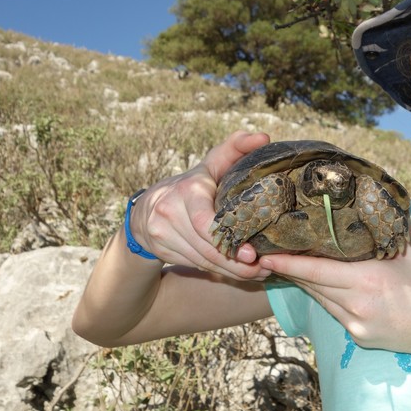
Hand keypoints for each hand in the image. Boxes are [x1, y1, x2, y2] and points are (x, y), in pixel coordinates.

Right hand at [128, 130, 272, 279]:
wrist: (146, 208)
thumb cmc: (192, 184)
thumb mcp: (212, 163)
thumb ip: (236, 148)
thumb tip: (264, 137)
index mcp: (187, 190)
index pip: (205, 221)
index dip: (228, 240)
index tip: (252, 254)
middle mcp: (170, 211)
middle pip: (208, 246)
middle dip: (237, 263)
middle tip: (263, 268)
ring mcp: (162, 232)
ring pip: (203, 260)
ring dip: (232, 271)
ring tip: (257, 273)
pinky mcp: (161, 249)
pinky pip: (195, 264)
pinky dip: (218, 270)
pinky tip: (237, 272)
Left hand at [259, 240, 410, 358]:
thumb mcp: (410, 251)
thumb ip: (387, 227)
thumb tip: (375, 196)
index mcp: (368, 278)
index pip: (316, 270)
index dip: (288, 263)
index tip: (266, 254)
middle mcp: (356, 302)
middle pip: (312, 284)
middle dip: (289, 270)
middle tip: (266, 254)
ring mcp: (354, 322)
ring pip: (319, 298)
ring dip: (303, 283)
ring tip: (285, 265)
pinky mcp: (356, 335)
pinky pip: (332, 312)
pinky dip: (323, 297)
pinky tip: (316, 285)